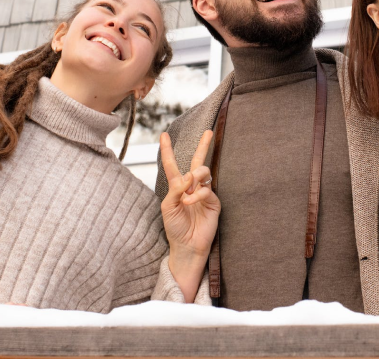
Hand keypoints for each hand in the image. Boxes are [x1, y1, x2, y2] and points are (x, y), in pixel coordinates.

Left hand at [160, 130, 219, 301]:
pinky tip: (190, 202)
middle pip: (198, 161)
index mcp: (177, 187)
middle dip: (203, 146)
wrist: (187, 246)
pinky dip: (197, 194)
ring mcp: (204, 193)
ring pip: (203, 172)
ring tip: (189, 189)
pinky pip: (207, 189)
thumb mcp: (168, 207)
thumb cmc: (175, 228)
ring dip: (195, 176)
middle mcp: (192, 187)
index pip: (172, 165)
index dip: (168, 150)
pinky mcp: (214, 201)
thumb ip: (175, 189)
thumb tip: (189, 175)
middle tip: (208, 132)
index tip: (164, 135)